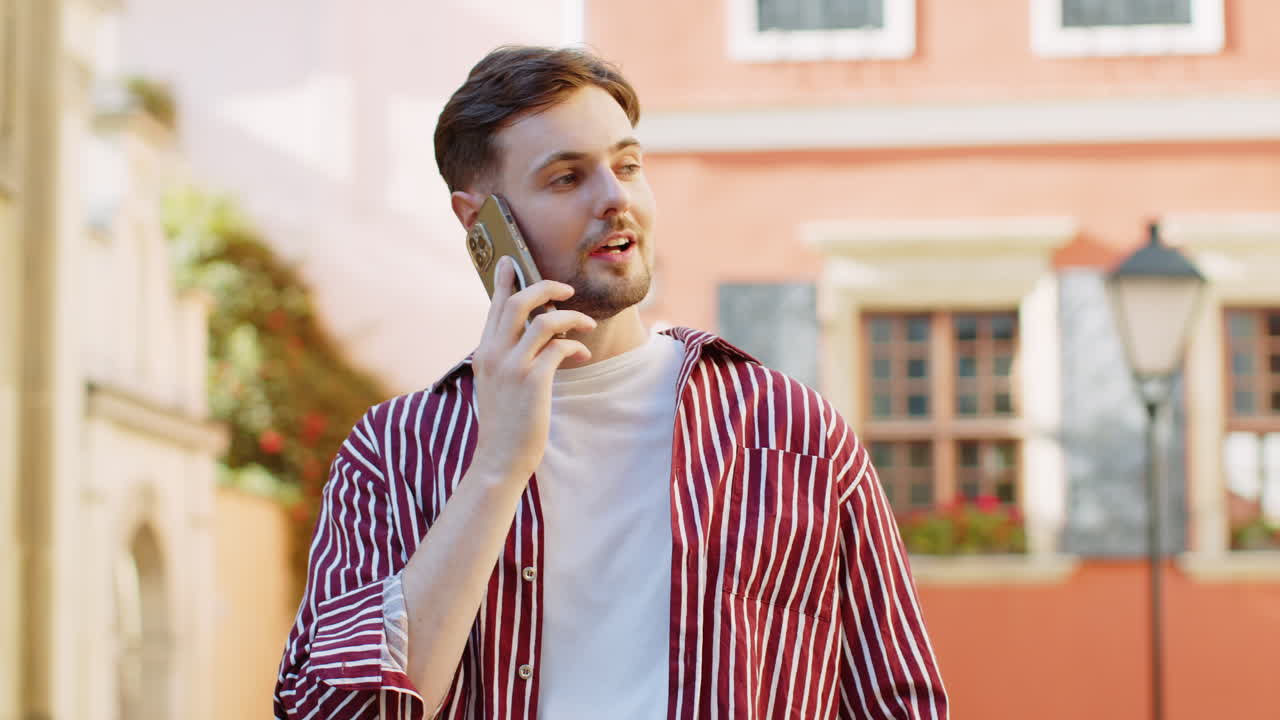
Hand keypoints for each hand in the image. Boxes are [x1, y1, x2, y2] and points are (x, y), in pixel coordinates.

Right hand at [469, 257, 595, 485]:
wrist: (499, 458)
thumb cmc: (504, 422)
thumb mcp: (496, 383)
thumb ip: (505, 358)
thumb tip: (529, 336)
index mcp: (484, 352)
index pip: (495, 306)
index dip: (506, 280)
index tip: (513, 261)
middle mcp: (494, 354)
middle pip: (519, 302)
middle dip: (546, 287)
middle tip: (566, 289)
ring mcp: (513, 367)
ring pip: (544, 321)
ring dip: (571, 318)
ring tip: (585, 325)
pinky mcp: (533, 381)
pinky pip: (560, 348)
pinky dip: (575, 346)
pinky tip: (581, 353)